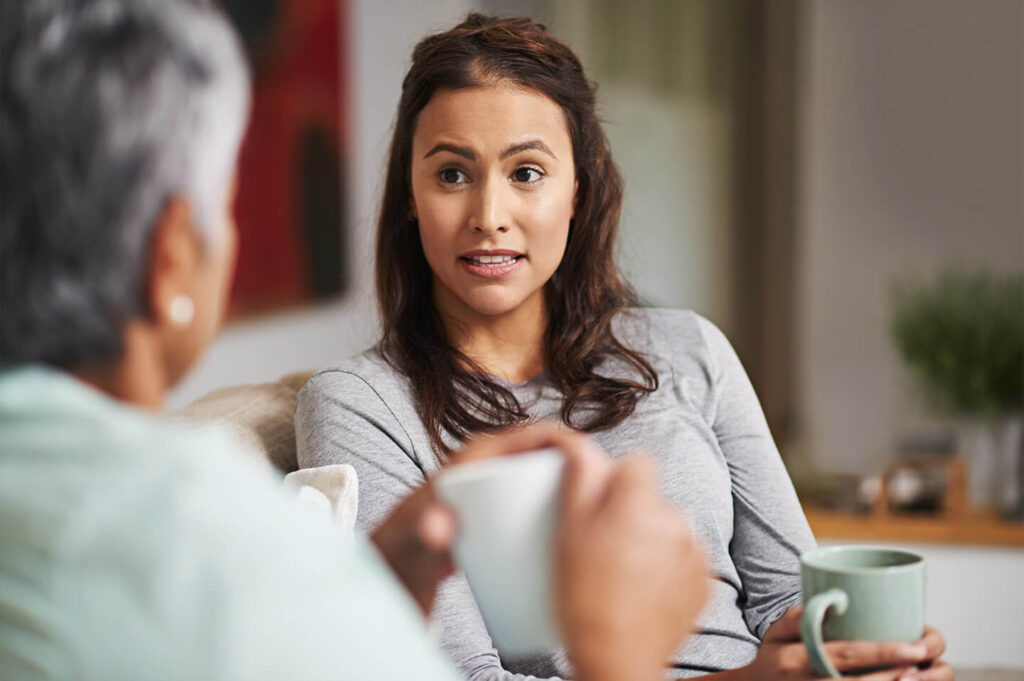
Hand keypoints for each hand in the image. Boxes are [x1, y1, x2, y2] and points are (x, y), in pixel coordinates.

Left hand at [372, 421, 603, 614]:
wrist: (402, 560)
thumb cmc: (409, 543)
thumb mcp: (420, 537)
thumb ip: (426, 531)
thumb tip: (439, 527)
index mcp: (482, 452)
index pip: (539, 434)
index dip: (576, 444)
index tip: (603, 471)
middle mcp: (496, 459)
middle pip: (553, 453)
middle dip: (589, 468)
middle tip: (615, 499)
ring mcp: (503, 480)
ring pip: (553, 473)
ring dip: (583, 485)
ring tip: (612, 514)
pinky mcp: (507, 500)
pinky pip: (546, 492)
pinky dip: (569, 500)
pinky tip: (591, 524)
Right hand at [557, 452, 710, 680]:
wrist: (617, 659)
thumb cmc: (584, 596)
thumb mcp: (568, 531)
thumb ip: (579, 477)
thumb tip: (580, 444)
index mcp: (639, 500)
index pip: (638, 462)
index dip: (616, 480)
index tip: (600, 506)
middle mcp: (675, 519)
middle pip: (652, 497)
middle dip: (632, 512)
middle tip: (603, 547)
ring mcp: (694, 552)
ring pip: (669, 527)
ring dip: (651, 540)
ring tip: (622, 574)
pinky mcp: (705, 581)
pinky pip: (684, 558)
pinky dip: (667, 568)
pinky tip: (642, 590)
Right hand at [744, 607, 951, 680]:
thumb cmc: (775, 658)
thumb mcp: (777, 632)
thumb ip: (800, 617)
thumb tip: (830, 603)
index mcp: (796, 660)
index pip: (846, 654)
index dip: (882, 652)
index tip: (914, 647)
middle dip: (898, 677)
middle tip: (928, 665)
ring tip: (922, 679)